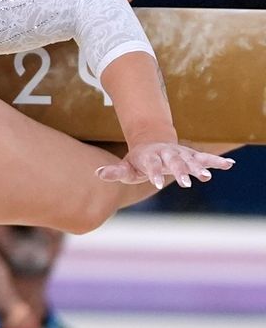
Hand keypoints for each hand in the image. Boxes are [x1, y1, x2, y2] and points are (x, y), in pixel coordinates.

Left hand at [95, 142, 235, 188]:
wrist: (152, 143)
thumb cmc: (137, 160)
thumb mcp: (125, 167)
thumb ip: (114, 172)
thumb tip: (97, 173)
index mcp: (150, 157)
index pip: (151, 165)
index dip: (153, 173)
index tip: (156, 183)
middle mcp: (166, 154)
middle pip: (174, 162)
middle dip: (180, 172)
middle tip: (187, 183)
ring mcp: (180, 154)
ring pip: (191, 159)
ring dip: (199, 167)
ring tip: (207, 176)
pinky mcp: (191, 155)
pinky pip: (205, 158)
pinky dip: (216, 162)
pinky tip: (229, 166)